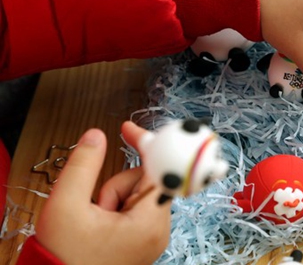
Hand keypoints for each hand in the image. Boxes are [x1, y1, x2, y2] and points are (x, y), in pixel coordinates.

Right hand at [35, 123, 170, 264]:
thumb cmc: (62, 259)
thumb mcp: (65, 206)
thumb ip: (83, 166)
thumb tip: (96, 137)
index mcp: (148, 223)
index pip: (160, 171)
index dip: (146, 144)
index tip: (129, 130)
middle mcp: (158, 231)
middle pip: (146, 182)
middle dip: (116, 186)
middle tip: (96, 206)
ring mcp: (152, 237)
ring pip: (138, 195)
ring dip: (113, 198)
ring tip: (95, 220)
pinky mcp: (143, 241)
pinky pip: (135, 210)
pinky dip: (116, 208)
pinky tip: (99, 224)